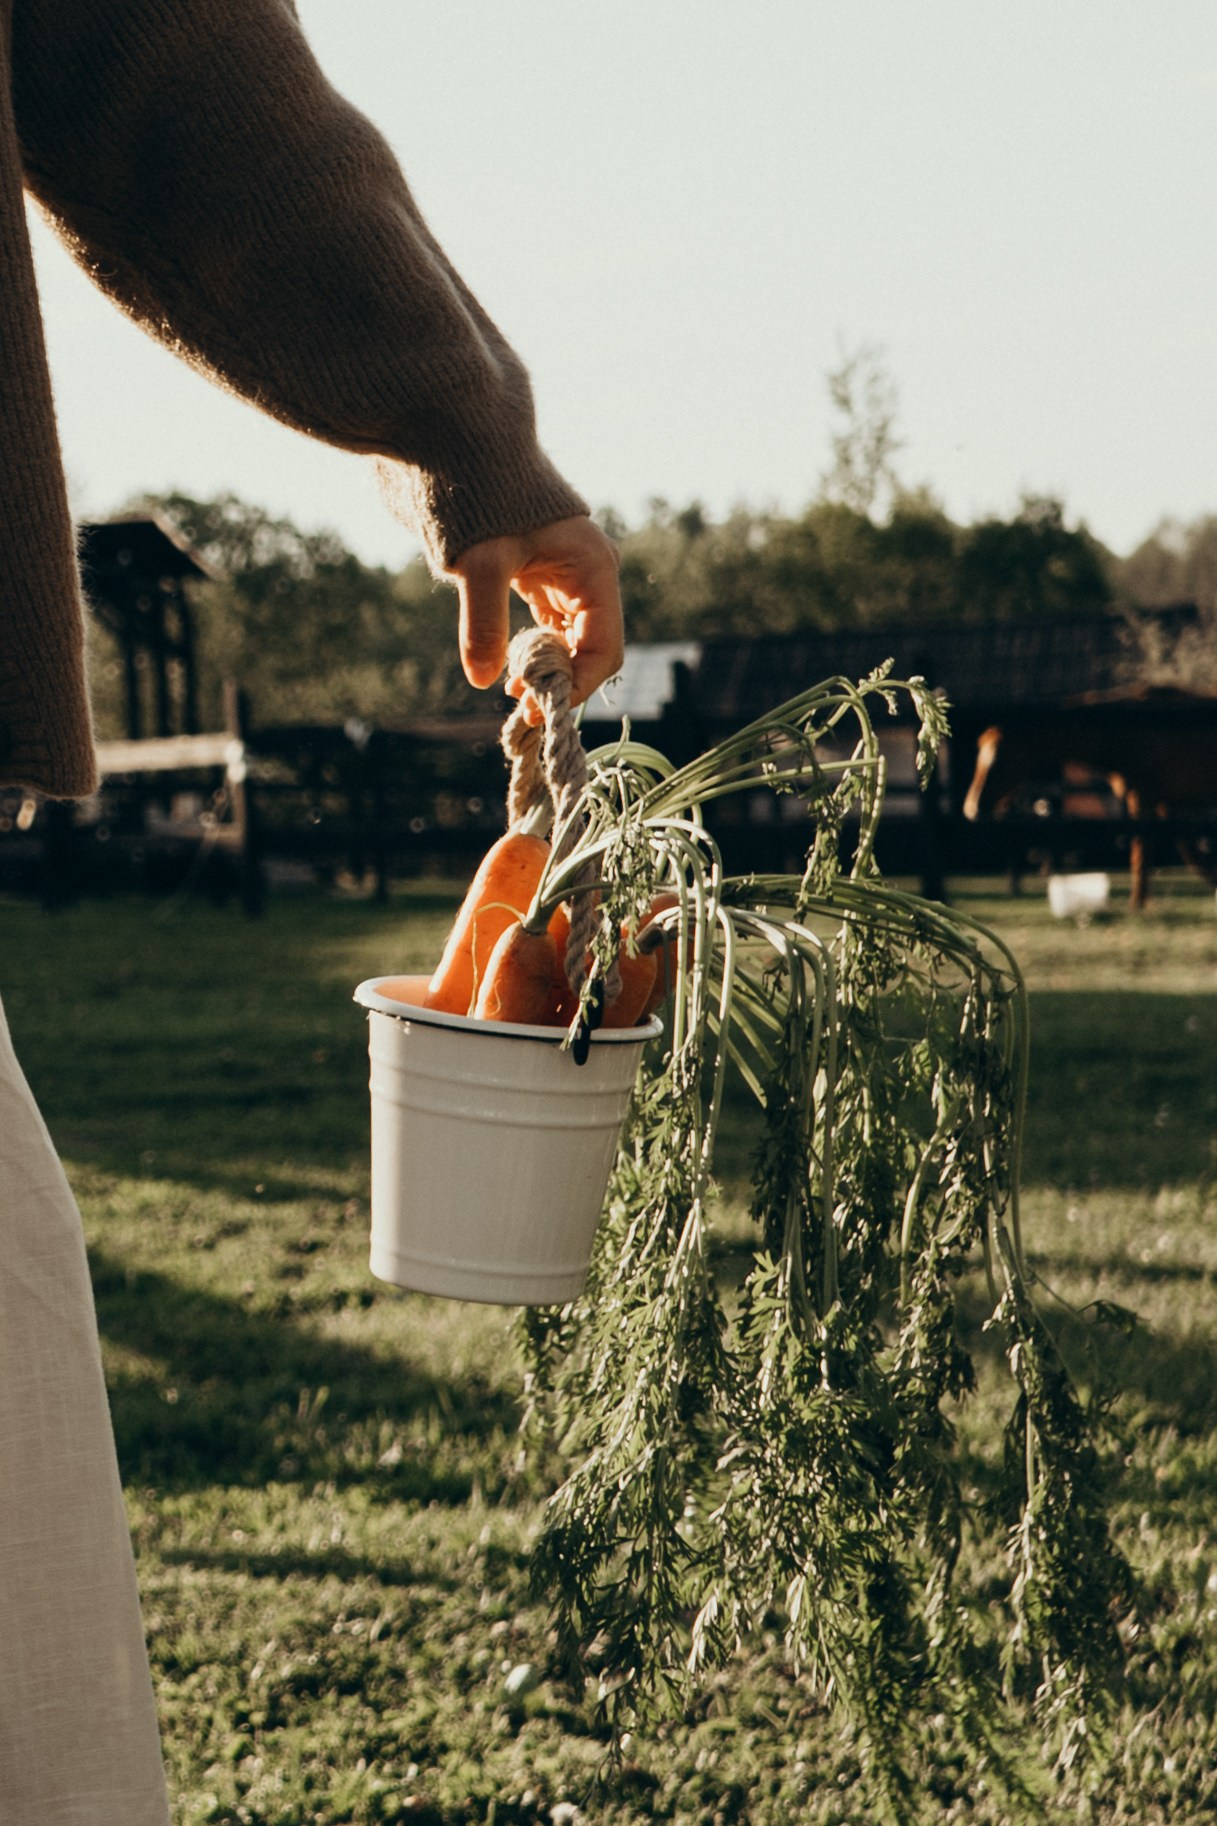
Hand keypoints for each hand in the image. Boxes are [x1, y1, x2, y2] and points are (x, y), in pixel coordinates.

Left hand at [450, 515, 623, 717]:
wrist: (469, 460)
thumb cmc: (485, 503)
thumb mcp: (482, 563)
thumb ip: (483, 621)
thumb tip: (481, 679)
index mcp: (595, 570)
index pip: (603, 649)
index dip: (576, 685)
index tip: (540, 709)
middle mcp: (593, 578)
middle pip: (592, 651)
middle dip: (560, 682)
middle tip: (523, 708)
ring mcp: (573, 581)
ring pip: (572, 644)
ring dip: (547, 672)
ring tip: (514, 694)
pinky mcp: (549, 584)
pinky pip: (553, 632)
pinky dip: (536, 655)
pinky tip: (512, 674)